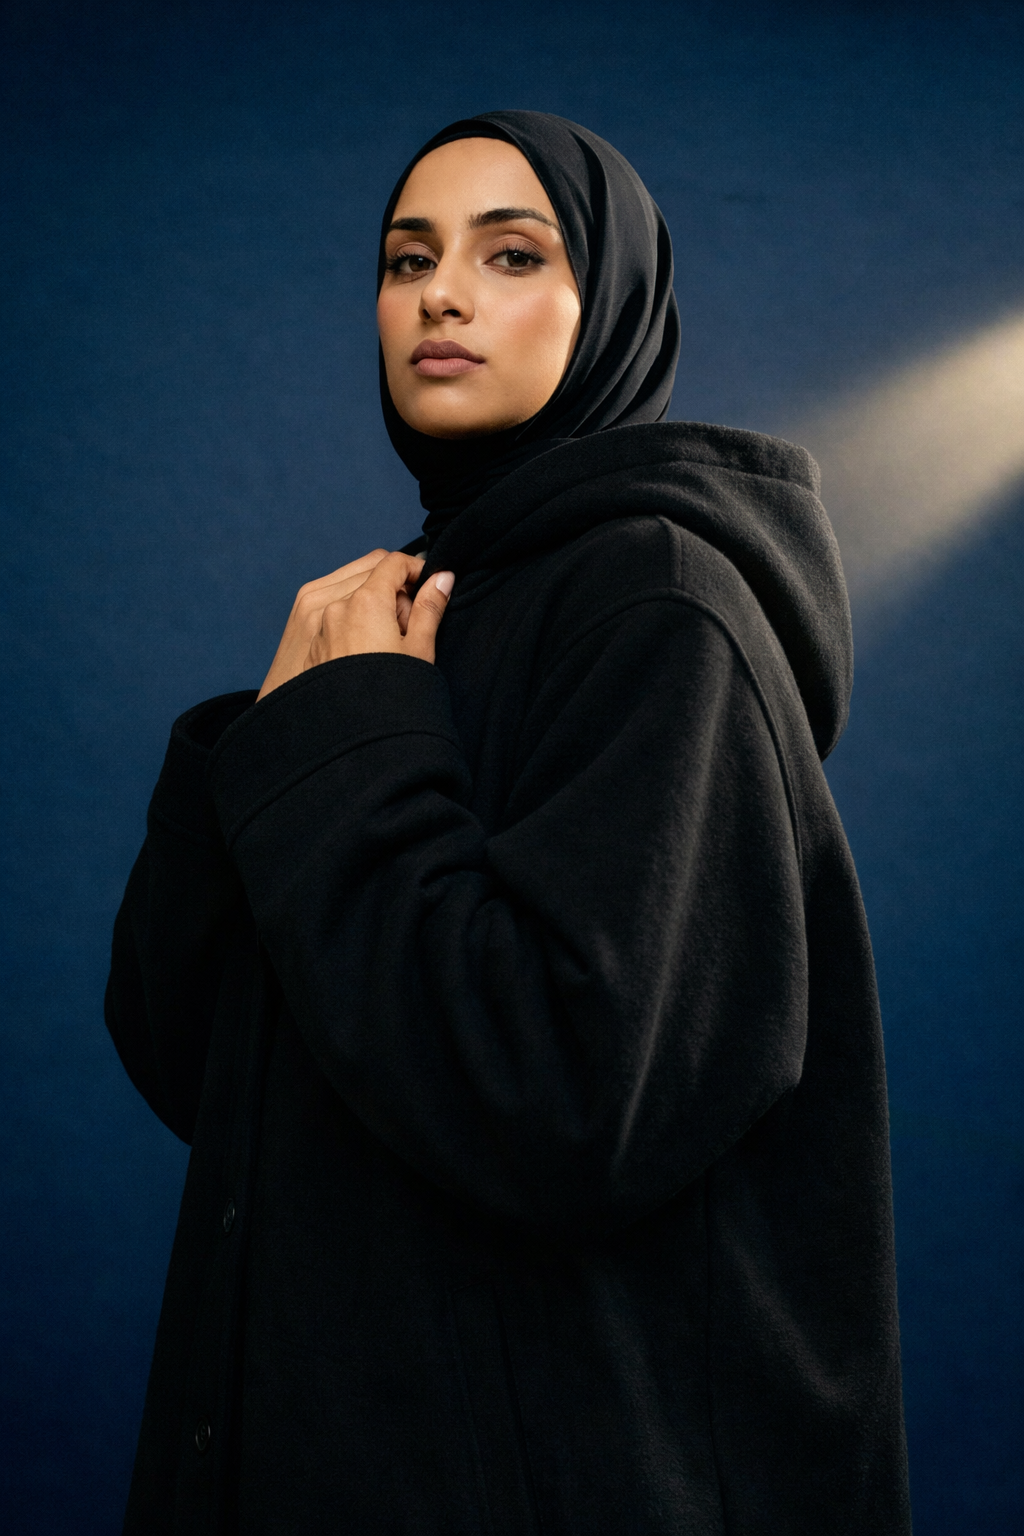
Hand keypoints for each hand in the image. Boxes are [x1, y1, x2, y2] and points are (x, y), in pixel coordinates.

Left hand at [258, 550, 454, 699]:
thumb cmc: (390, 698)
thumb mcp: (420, 650)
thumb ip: (430, 608)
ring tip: (389, 643)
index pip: (393, 563)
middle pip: (372, 574)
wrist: (351, 740)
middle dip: (395, 590)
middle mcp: (337, 606)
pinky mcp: (312, 643)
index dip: (416, 570)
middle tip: (411, 625)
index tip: (429, 587)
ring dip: (374, 605)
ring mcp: (320, 624)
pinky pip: (336, 615)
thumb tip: (443, 578)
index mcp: (366, 601)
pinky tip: (368, 652)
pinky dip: (355, 620)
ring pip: (352, 594)